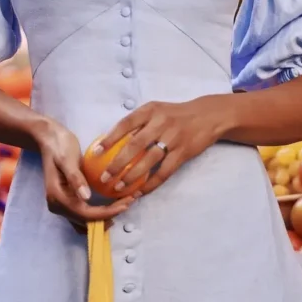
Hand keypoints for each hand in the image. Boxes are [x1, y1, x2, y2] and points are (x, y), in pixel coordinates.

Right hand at [37, 121, 131, 232]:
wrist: (50, 140)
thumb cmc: (59, 146)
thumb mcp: (67, 159)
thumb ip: (75, 178)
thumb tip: (86, 197)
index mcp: (57, 198)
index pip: (85, 214)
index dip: (106, 213)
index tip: (125, 204)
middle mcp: (57, 206)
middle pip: (86, 221)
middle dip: (109, 215)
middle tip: (129, 202)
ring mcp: (61, 206)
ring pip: (86, 221)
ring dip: (105, 217)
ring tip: (123, 204)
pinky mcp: (68, 201)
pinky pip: (84, 214)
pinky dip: (98, 214)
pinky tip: (111, 205)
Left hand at [97, 98, 222, 195]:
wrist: (206, 116)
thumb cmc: (175, 114)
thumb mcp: (156, 110)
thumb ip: (138, 123)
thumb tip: (112, 141)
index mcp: (150, 110)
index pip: (125, 124)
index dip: (109, 138)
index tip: (95, 152)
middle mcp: (161, 123)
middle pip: (134, 145)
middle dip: (117, 163)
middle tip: (104, 177)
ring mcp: (173, 138)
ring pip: (149, 160)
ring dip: (132, 176)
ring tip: (119, 187)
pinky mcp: (183, 152)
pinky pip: (165, 171)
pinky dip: (151, 183)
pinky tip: (140, 191)